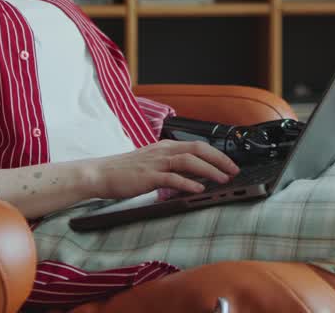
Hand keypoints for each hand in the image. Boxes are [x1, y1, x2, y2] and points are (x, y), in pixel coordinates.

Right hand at [87, 139, 240, 199]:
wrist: (100, 174)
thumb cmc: (125, 171)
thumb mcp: (152, 164)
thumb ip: (172, 167)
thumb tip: (194, 176)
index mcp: (165, 147)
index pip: (197, 145)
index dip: (217, 154)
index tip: (230, 164)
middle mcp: (163, 151)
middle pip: (198, 149)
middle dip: (219, 160)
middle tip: (234, 171)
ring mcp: (156, 163)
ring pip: (189, 161)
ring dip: (209, 170)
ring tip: (222, 180)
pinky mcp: (148, 176)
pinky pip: (172, 178)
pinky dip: (188, 183)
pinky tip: (199, 189)